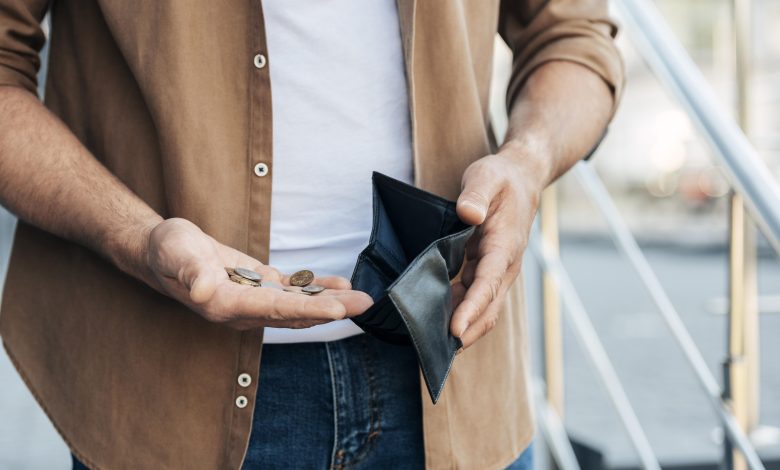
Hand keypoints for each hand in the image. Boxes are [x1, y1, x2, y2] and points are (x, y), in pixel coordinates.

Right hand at [145, 218, 373, 329]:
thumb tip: (202, 291)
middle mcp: (244, 309)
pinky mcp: (259, 286)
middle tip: (365, 305)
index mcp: (226, 304)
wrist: (163, 251)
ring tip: (362, 299)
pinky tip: (339, 284)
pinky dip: (316, 288)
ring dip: (330, 301)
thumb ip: (191, 272)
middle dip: (331, 309)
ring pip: (298, 304)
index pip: (274, 309)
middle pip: (294, 313)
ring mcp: (253, 299)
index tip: (338, 309)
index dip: (308, 310)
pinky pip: (293, 291)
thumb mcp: (175, 254)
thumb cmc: (168, 251)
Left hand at [450, 150, 543, 349]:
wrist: (521, 179)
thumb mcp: (486, 176)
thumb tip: (468, 213)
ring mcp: (496, 271)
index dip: (472, 309)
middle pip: (488, 307)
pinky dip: (457, 313)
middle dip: (467, 331)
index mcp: (505, 246)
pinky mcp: (486, 270)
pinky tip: (434, 321)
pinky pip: (473, 298)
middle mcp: (504, 265)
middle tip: (437, 353)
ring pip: (481, 308)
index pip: (489, 283)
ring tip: (431, 345)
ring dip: (461, 327)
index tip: (456, 330)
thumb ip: (477, 195)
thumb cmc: (501, 178)